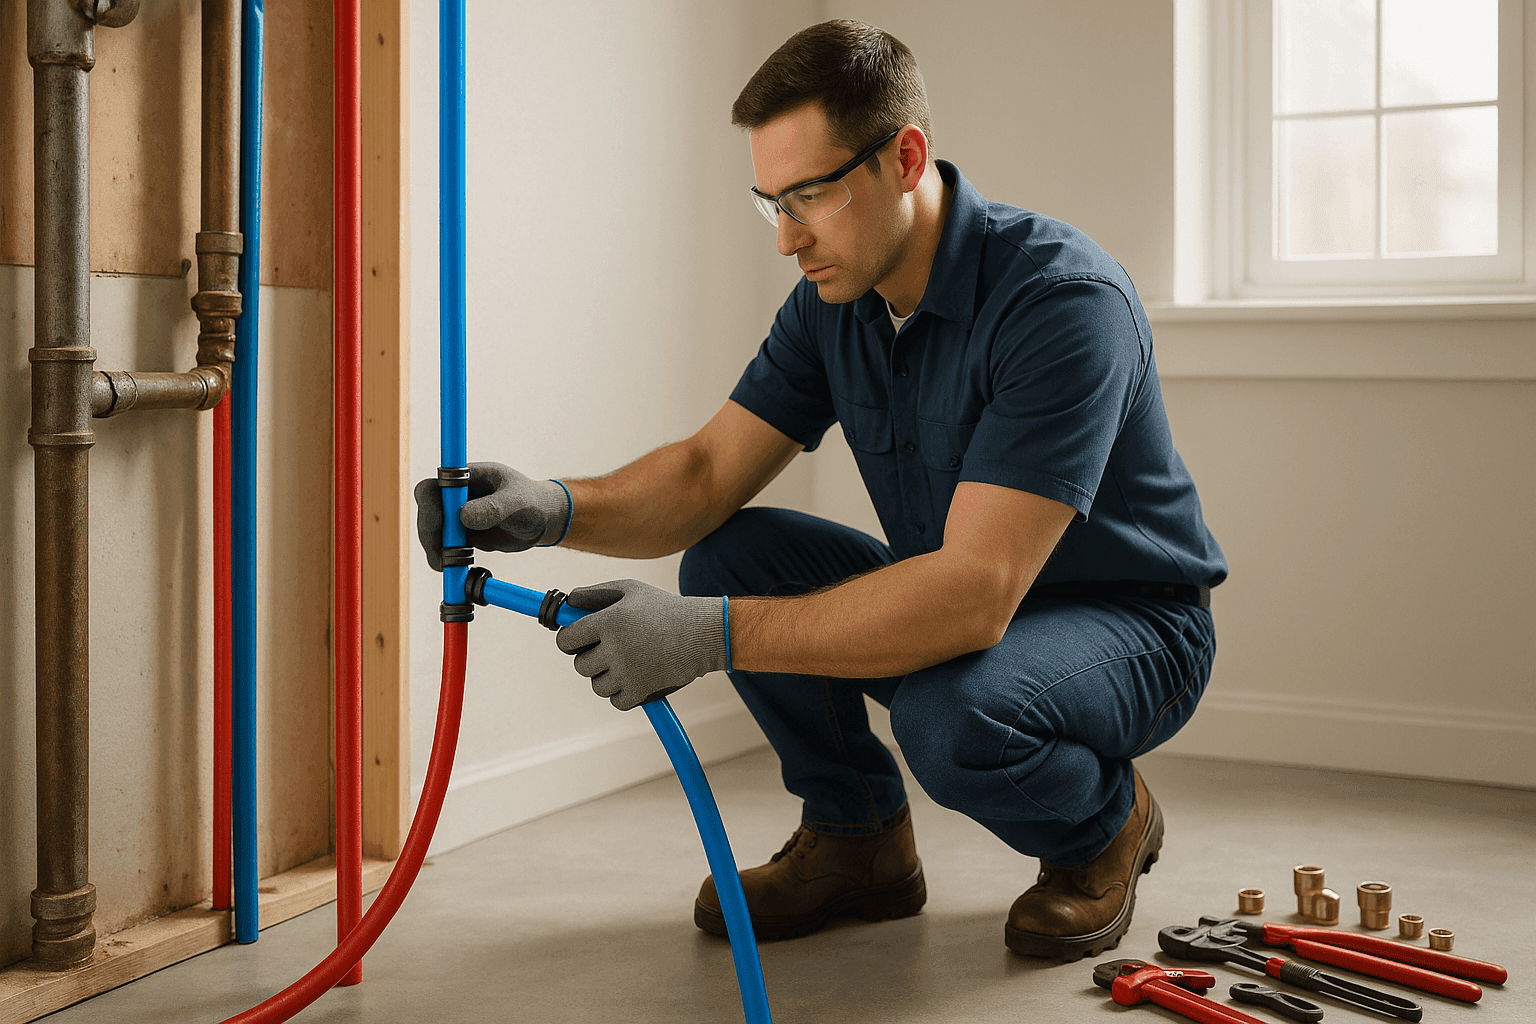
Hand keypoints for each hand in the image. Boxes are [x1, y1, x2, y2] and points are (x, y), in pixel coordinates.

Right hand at [413, 462, 570, 570]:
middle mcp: (456, 496)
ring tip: (446, 566)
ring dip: (434, 550)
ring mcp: (457, 516)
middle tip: (439, 554)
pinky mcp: (462, 535)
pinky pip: (445, 548)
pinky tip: (452, 569)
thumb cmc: (532, 501)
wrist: (543, 520)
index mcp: (466, 478)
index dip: (429, 504)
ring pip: (433, 533)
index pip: (434, 486)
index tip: (439, 523)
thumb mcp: (517, 501)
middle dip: (429, 533)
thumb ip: (493, 507)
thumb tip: (463, 518)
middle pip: (427, 512)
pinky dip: (445, 560)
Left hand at [556, 579, 727, 710]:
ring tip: (629, 663)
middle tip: (612, 650)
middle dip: (592, 658)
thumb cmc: (664, 609)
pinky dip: (624, 694)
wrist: (703, 633)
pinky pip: (616, 701)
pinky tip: (638, 677)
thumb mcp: (630, 590)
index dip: (570, 641)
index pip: (565, 641)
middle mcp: (613, 647)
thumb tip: (567, 604)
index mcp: (606, 621)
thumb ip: (594, 594)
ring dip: (608, 678)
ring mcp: (627, 672)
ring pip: (597, 686)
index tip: (580, 640)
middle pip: (580, 666)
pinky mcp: (640, 691)